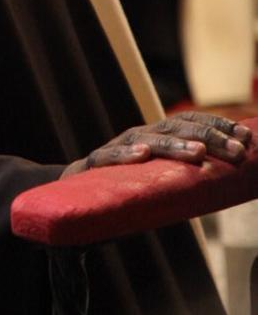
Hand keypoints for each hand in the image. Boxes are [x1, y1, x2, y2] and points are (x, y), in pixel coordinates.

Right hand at [61, 112, 252, 178]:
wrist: (73, 192)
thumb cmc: (125, 188)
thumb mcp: (159, 179)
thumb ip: (186, 177)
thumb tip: (229, 179)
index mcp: (158, 137)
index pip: (191, 122)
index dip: (218, 126)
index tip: (246, 137)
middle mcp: (140, 137)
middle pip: (177, 128)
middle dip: (210, 138)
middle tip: (237, 152)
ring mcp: (117, 148)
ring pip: (149, 140)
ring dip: (176, 146)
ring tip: (198, 154)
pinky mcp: (94, 164)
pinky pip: (110, 157)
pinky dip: (125, 154)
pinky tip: (142, 155)